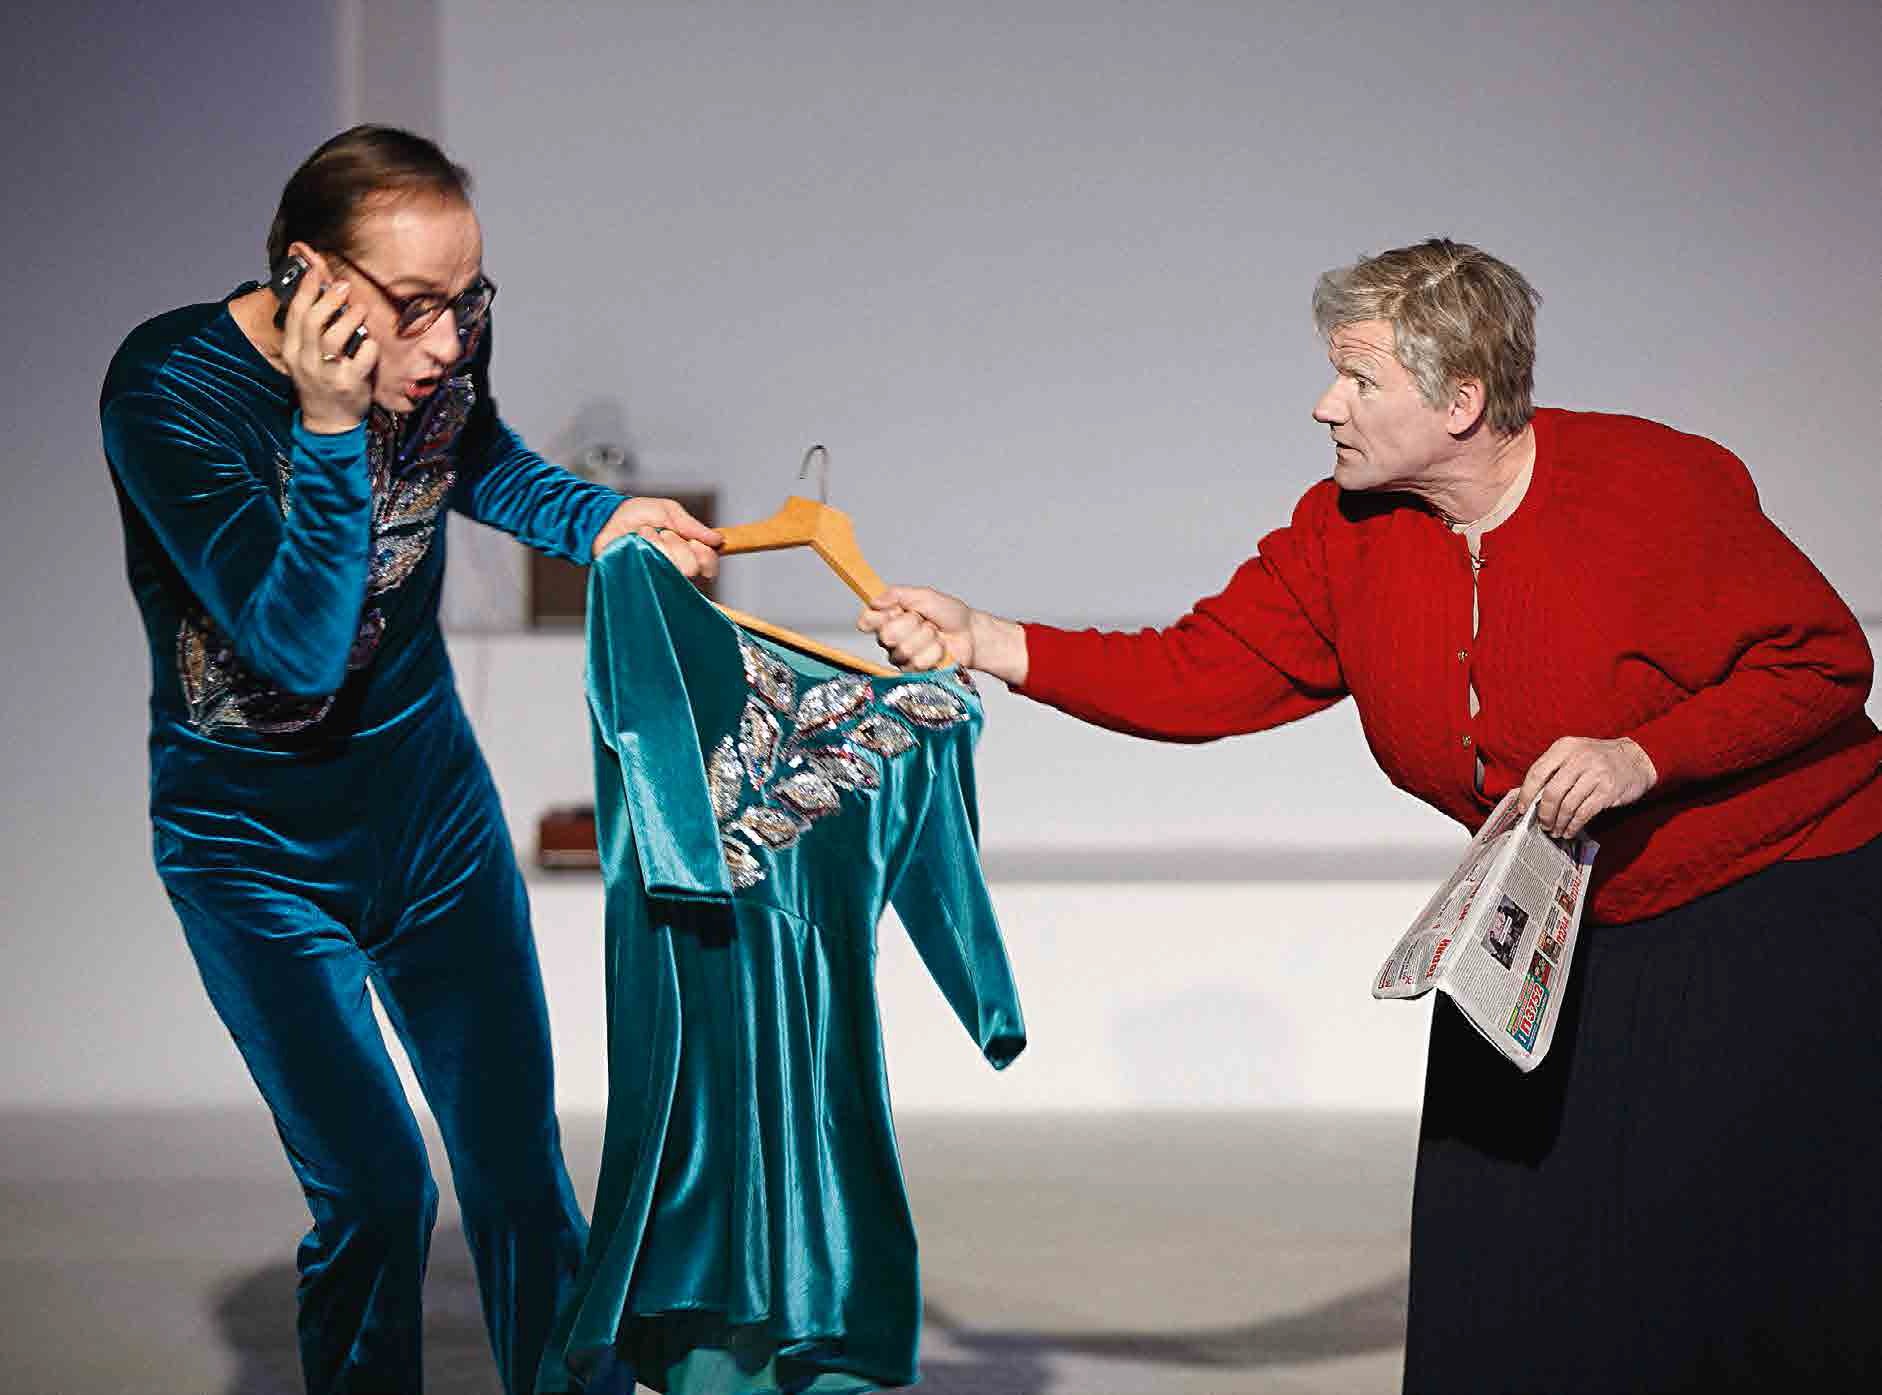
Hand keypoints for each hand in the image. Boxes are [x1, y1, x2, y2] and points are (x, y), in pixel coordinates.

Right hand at [282, 246, 377, 434]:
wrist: (327, 421)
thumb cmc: (321, 380)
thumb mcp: (307, 354)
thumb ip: (311, 327)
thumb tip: (320, 291)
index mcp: (292, 350)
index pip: (295, 313)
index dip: (306, 288)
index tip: (317, 270)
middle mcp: (305, 360)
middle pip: (313, 321)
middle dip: (329, 298)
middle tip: (344, 286)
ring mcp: (326, 373)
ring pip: (335, 337)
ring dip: (350, 317)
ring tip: (360, 309)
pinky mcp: (348, 384)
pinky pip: (362, 357)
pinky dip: (369, 346)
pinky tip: (370, 343)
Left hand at [592, 496, 721, 580]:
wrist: (606, 518)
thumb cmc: (637, 514)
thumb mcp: (669, 511)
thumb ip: (692, 526)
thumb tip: (718, 540)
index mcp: (687, 552)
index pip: (710, 565)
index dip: (704, 553)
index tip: (692, 540)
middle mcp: (674, 567)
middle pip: (691, 567)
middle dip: (677, 543)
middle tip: (663, 532)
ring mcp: (657, 574)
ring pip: (672, 566)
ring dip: (659, 542)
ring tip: (645, 534)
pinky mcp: (640, 577)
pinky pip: (652, 564)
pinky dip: (645, 544)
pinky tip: (636, 540)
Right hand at [858, 585, 1028, 683]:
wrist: (971, 634)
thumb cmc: (950, 614)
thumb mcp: (924, 595)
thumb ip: (896, 594)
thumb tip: (873, 601)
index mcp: (889, 618)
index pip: (867, 620)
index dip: (879, 617)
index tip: (897, 611)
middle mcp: (891, 639)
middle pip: (886, 635)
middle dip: (912, 625)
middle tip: (925, 622)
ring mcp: (901, 657)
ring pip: (905, 650)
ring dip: (927, 639)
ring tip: (936, 635)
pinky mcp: (914, 672)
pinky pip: (917, 663)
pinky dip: (934, 653)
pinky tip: (939, 649)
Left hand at [1519, 736, 1656, 838]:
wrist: (1636, 759)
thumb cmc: (1598, 760)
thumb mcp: (1573, 755)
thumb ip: (1551, 771)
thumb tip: (1525, 796)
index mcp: (1565, 747)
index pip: (1537, 772)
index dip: (1527, 793)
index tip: (1522, 809)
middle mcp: (1579, 758)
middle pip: (1552, 792)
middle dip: (1544, 813)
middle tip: (1543, 824)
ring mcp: (1595, 774)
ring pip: (1568, 805)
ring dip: (1558, 823)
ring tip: (1555, 831)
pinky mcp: (1608, 790)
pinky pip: (1584, 813)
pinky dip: (1573, 825)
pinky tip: (1569, 830)